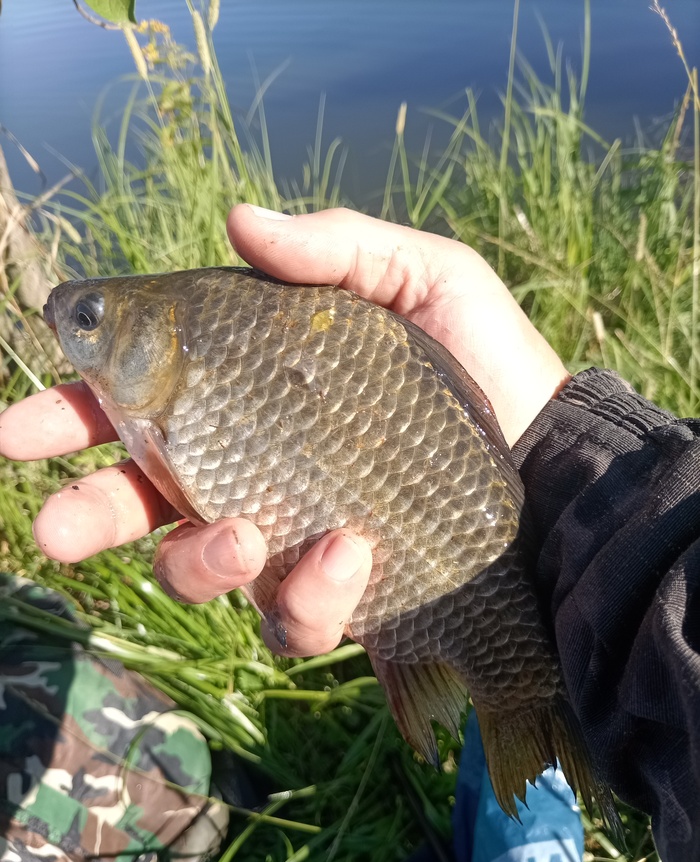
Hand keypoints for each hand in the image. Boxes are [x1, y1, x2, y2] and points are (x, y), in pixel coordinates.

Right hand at [0, 207, 567, 655]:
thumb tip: (237, 218)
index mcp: (256, 396)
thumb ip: (337, 246)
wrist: (557, 463)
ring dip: (200, 561)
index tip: (30, 422)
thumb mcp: (427, 280)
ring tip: (244, 534)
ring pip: (199, 571)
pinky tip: (350, 552)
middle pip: (143, 501)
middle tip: (56, 527)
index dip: (80, 407)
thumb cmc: (490, 367)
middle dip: (88, 513)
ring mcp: (290, 542)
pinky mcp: (338, 600)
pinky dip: (309, 593)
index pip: (146, 401)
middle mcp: (256, 472)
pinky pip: (292, 618)